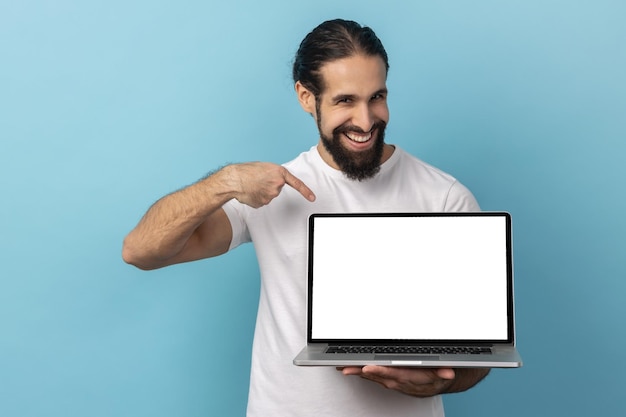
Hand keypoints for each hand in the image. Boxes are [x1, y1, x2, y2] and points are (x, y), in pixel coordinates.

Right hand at [227, 162, 314, 207]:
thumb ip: (274, 175)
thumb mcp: (264, 167)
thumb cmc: (247, 171)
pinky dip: (257, 197)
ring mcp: (271, 195)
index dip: (306, 191)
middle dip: (270, 185)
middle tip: (259, 179)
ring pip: (270, 195)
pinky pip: (263, 200)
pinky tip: (251, 191)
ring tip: (253, 185)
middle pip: (278, 188)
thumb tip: (275, 184)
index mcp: (280, 173)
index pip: (297, 184)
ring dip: (263, 191)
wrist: (234, 179)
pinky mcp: (264, 203)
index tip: (313, 198)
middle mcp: (278, 185)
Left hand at [338, 366, 455, 396]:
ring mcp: (394, 382)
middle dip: (363, 373)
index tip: (369, 368)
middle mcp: (401, 382)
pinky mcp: (390, 380)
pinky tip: (352, 369)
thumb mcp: (444, 373)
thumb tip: (447, 373)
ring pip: (374, 378)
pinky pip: (374, 378)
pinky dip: (362, 373)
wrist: (439, 382)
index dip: (381, 372)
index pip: (395, 374)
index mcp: (412, 378)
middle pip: (379, 377)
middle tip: (348, 368)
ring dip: (358, 373)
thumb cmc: (438, 374)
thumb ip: (443, 372)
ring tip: (344, 367)